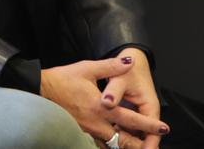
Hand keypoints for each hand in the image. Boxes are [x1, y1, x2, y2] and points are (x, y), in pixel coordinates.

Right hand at [40, 54, 167, 148]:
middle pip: (123, 140)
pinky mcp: (79, 132)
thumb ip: (110, 66)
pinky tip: (114, 141)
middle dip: (140, 144)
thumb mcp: (87, 68)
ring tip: (137, 146)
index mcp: (101, 107)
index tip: (164, 128)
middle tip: (152, 146)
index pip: (131, 119)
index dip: (149, 124)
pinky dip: (109, 144)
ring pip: (111, 144)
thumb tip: (128, 61)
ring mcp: (87, 130)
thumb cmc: (62, 79)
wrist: (39, 90)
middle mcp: (96, 122)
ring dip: (125, 145)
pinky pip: (98, 143)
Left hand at [100, 47, 165, 148]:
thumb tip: (106, 102)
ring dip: (127, 141)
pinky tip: (106, 139)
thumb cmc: (130, 69)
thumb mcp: (121, 78)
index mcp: (149, 106)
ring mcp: (138, 114)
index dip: (148, 144)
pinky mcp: (130, 114)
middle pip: (144, 136)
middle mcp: (146, 113)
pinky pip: (126, 128)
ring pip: (134, 133)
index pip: (153, 131)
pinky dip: (119, 133)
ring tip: (113, 147)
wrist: (131, 60)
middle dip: (137, 146)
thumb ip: (114, 91)